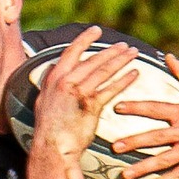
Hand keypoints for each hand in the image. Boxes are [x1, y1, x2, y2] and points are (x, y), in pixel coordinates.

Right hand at [32, 27, 140, 160]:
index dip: (84, 39)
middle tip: (124, 44)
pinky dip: (124, 80)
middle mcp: (65, 82)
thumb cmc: (49, 129)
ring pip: (103, 70)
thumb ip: (51, 84)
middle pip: (92, 60)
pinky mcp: (91, 105)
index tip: (96, 30)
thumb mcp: (44, 101)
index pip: (71, 52)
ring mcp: (78, 92)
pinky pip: (111, 89)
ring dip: (121, 60)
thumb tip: (53, 71)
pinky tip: (135, 74)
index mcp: (54, 79)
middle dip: (111, 51)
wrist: (52, 148)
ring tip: (133, 53)